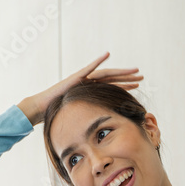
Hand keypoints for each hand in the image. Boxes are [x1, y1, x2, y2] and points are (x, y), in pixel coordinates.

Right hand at [16, 51, 142, 124]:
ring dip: (120, 71)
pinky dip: (97, 61)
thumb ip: (90, 118)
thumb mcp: (80, 117)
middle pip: (112, 78)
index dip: (125, 85)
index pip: (112, 86)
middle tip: (141, 76)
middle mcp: (89, 83)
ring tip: (134, 70)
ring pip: (105, 73)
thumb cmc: (59, 114)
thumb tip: (100, 129)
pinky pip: (88, 69)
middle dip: (127, 77)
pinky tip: (107, 55)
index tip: (138, 85)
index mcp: (92, 91)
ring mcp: (82, 79)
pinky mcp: (74, 77)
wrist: (43, 108)